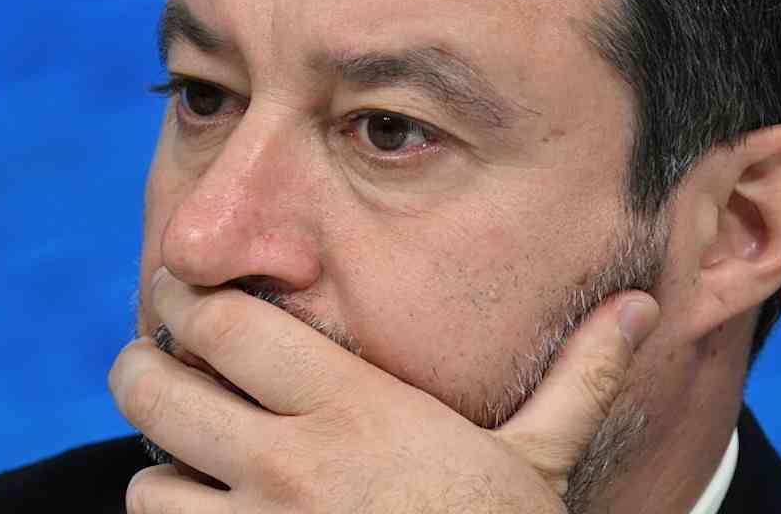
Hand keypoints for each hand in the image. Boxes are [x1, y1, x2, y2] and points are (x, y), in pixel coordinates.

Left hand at [109, 269, 659, 512]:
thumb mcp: (539, 461)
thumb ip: (578, 377)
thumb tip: (640, 306)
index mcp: (357, 409)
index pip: (223, 323)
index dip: (188, 302)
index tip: (183, 298)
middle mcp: (293, 465)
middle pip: (151, 387)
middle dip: (140, 372)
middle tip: (154, 370)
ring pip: (147, 482)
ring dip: (164, 472)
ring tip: (202, 470)